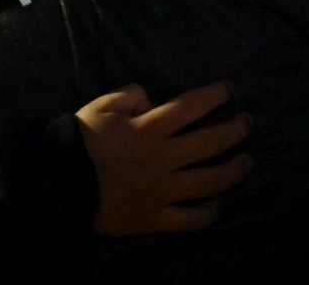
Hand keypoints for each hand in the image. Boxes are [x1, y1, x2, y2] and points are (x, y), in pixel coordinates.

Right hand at [77, 80, 251, 236]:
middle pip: (210, 143)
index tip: (229, 90)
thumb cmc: (81, 142)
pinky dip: (209, 213)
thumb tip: (151, 100)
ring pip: (209, 182)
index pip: (191, 106)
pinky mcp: (155, 218)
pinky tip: (219, 204)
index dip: (214, 96)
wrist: (60, 185)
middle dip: (235, 131)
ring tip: (246, 163)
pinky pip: (190, 219)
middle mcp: (163, 158)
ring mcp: (162, 191)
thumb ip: (129, 95)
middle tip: (248, 123)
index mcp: (149, 129)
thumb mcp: (100, 105)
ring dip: (233, 171)